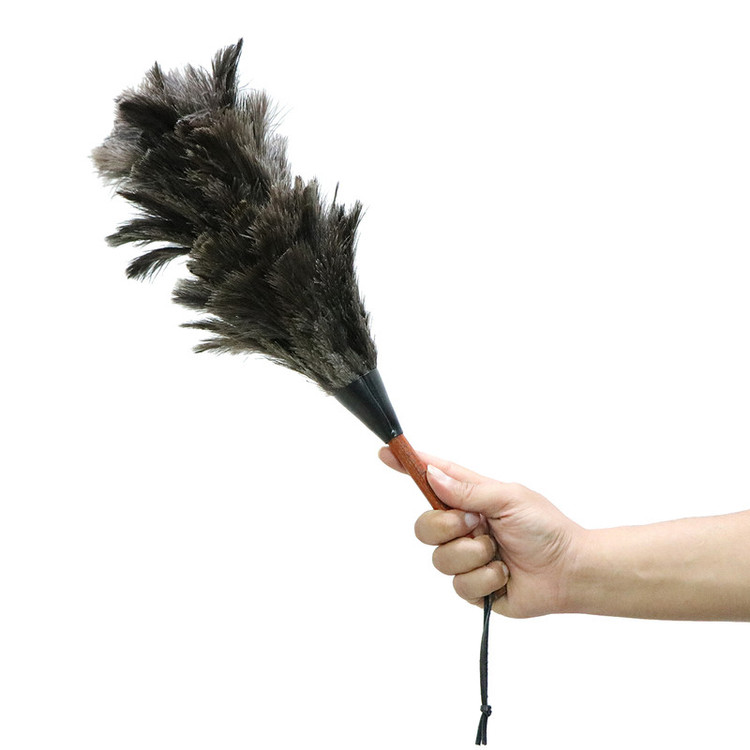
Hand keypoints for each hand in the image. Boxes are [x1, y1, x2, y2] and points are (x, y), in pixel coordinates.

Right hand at [379, 447, 584, 617]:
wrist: (569, 571)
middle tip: (477, 525)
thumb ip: (468, 490)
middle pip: (423, 526)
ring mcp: (465, 557)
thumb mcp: (508, 498)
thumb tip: (433, 475)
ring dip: (474, 555)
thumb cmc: (546, 528)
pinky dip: (486, 578)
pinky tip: (504, 573)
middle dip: (448, 527)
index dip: (408, 466)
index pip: (432, 479)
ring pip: (439, 558)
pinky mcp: (471, 586)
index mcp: (470, 498)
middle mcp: (463, 527)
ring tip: (499, 552)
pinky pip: (459, 584)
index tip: (386, 453)